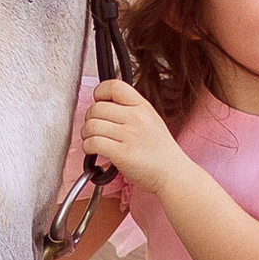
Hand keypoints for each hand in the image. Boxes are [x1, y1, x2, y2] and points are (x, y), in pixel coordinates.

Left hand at [80, 77, 177, 194]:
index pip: (114, 86)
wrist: (172, 173)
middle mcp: (137, 118)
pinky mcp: (122, 154)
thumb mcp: (150, 119)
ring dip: (85, 134)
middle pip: (96, 108)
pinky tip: (93, 150)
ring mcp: (130, 135)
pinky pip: (93, 143)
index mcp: (143, 106)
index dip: (99, 92)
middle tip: (93, 128)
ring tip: (92, 140)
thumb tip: (102, 104)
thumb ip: (129, 109)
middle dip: (89, 118)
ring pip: (91, 125)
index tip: (97, 101)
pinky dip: (87, 147)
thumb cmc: (159, 150)